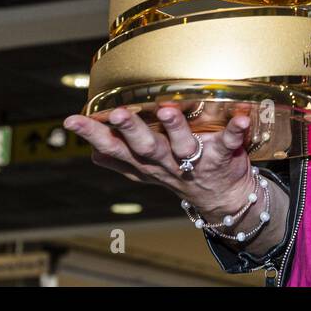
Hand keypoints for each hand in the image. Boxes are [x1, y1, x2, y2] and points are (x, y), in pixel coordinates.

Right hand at [64, 106, 257, 216]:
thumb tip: (92, 154)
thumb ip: (123, 161)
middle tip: (117, 114)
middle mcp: (167, 163)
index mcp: (145, 162)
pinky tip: (238, 118)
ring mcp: (195, 162)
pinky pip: (229, 144)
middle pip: (145, 148)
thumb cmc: (182, 173)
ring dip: (175, 129)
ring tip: (166, 111)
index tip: (72, 120)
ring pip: (182, 146)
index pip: (114, 148)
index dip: (93, 135)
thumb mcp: (149, 171)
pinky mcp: (223, 157)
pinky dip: (234, 132)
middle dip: (130, 131)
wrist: (225, 199)